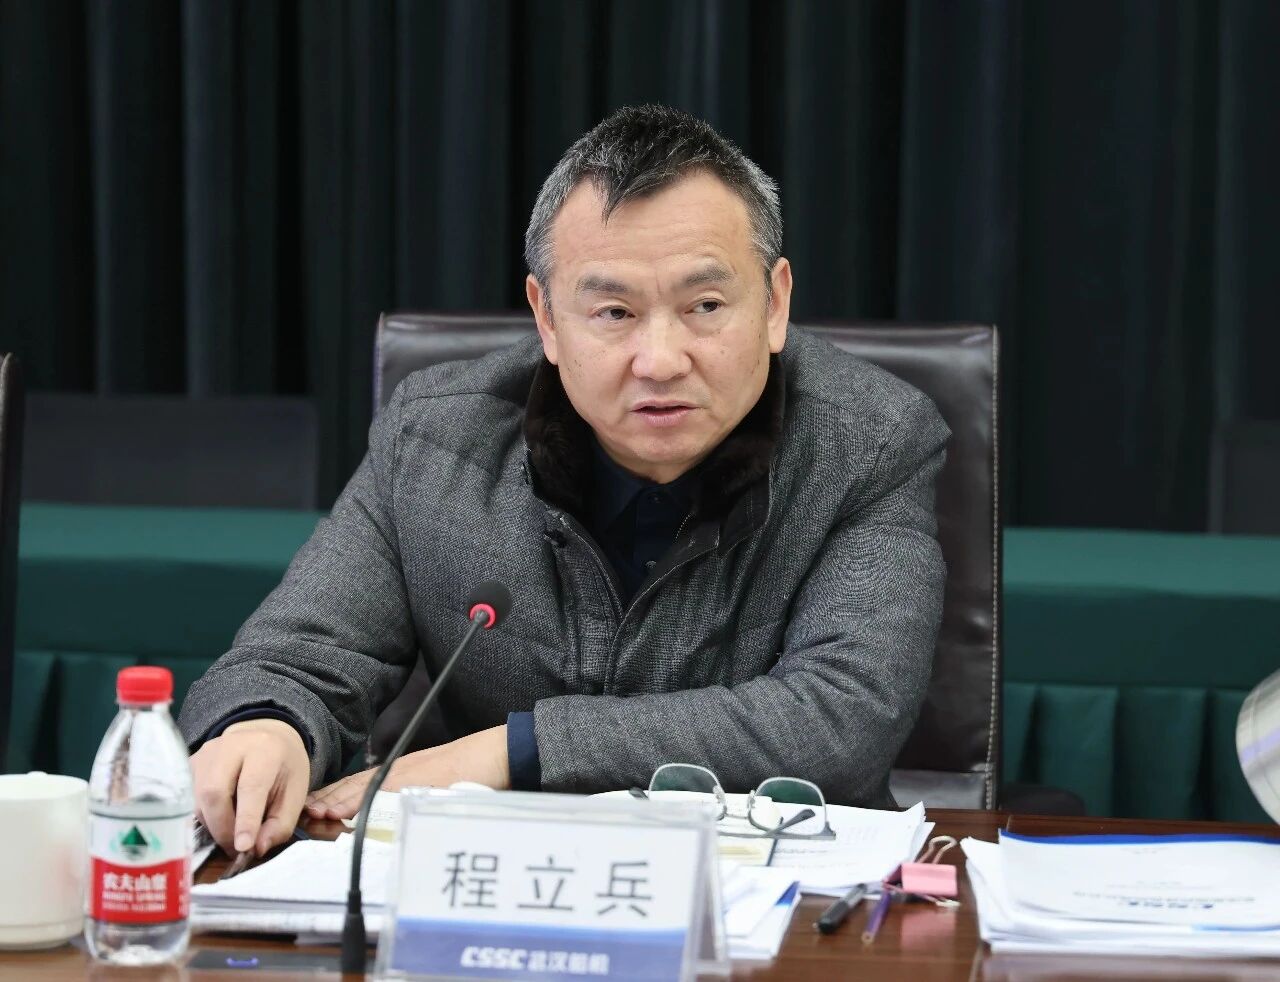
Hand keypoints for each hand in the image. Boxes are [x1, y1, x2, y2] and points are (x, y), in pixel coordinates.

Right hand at [191, 718, 309, 856]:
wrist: (264, 736)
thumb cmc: (282, 767)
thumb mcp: (295, 792)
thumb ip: (281, 823)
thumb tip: (258, 849)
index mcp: (264, 749)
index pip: (251, 786)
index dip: (246, 819)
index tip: (243, 846)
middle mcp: (230, 746)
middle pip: (214, 792)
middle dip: (223, 828)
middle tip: (236, 848)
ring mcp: (205, 754)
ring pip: (198, 799)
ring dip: (212, 825)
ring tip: (231, 833)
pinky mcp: (190, 764)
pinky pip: (189, 799)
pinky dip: (204, 816)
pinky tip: (219, 818)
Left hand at [304, 724, 509, 820]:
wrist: (499, 753)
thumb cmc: (474, 769)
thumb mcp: (437, 783)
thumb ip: (415, 794)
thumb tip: (397, 816)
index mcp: (402, 772)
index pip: (359, 785)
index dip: (333, 797)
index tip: (310, 809)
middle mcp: (400, 771)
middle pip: (354, 786)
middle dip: (327, 800)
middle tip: (301, 813)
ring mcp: (409, 774)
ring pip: (363, 788)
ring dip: (336, 801)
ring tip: (313, 813)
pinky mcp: (419, 781)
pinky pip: (384, 793)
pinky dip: (361, 802)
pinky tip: (344, 811)